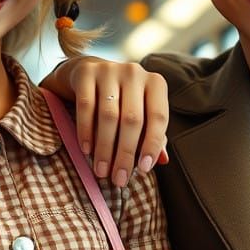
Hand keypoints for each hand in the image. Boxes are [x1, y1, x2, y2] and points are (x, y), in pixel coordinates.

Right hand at [47, 57, 169, 185]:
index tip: (144, 170)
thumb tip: (162, 161)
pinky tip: (87, 150)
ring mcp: (109, 69)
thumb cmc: (122, 100)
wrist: (90, 72)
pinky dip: (86, 131)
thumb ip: (153, 135)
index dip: (152, 145)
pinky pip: (86, 106)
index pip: (158, 117)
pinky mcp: (86, 72)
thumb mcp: (141, 112)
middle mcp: (135, 73)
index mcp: (155, 83)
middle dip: (125, 154)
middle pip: (132, 119)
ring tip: (101, 171)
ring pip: (109, 116)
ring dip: (105, 148)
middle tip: (119, 179)